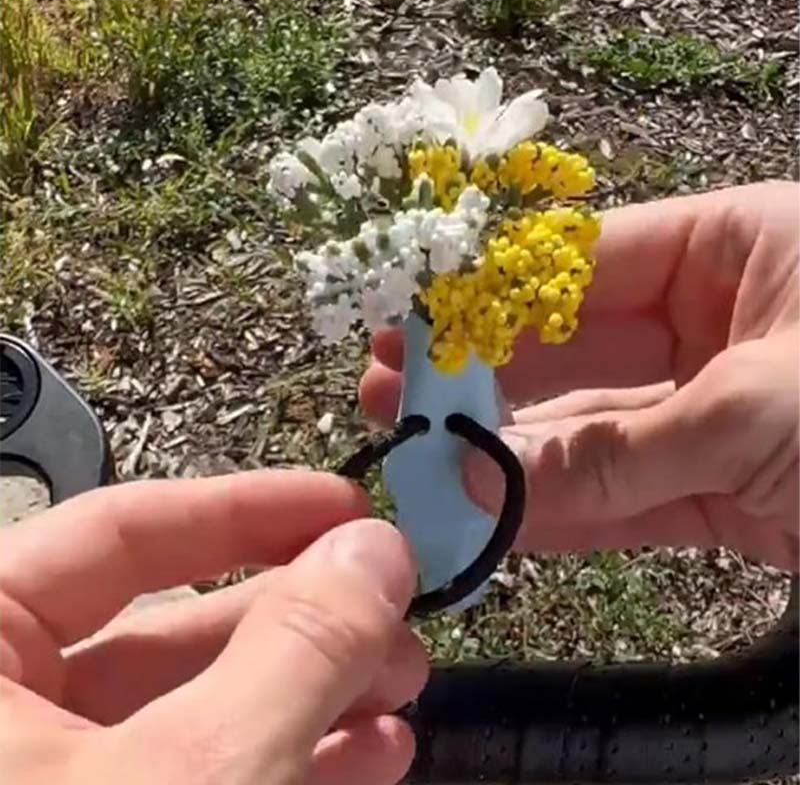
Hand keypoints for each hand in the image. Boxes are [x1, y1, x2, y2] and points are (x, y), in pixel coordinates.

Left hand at [0, 471, 426, 784]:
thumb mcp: (201, 770)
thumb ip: (294, 647)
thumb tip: (377, 546)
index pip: (118, 530)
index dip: (249, 509)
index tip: (349, 507)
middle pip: (172, 624)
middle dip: (305, 619)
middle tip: (397, 615)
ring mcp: (47, 783)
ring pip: (198, 708)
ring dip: (315, 693)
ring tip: (403, 691)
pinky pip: (197, 777)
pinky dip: (290, 759)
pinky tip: (371, 756)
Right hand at [360, 181, 798, 569]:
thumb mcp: (762, 408)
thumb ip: (620, 449)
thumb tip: (490, 479)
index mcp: (737, 250)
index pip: (582, 262)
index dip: (491, 295)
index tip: (415, 324)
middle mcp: (719, 324)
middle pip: (574, 351)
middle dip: (484, 381)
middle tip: (394, 402)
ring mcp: (719, 413)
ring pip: (596, 435)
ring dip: (513, 460)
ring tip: (425, 470)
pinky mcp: (732, 493)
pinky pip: (633, 499)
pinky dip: (569, 517)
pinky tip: (499, 523)